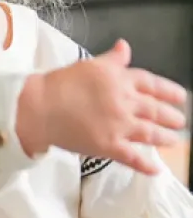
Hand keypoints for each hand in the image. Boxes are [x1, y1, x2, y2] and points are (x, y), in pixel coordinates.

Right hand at [16, 40, 186, 174]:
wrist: (39, 107)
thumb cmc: (59, 84)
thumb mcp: (89, 65)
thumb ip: (112, 59)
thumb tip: (125, 47)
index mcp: (121, 80)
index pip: (153, 84)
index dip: (169, 91)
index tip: (181, 97)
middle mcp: (126, 102)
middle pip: (155, 110)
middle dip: (171, 117)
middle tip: (180, 122)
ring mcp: (119, 125)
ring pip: (150, 133)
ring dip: (164, 138)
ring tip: (172, 141)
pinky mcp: (108, 146)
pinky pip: (132, 157)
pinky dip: (145, 165)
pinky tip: (155, 170)